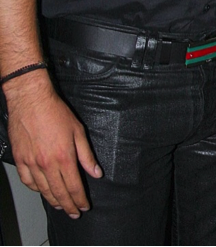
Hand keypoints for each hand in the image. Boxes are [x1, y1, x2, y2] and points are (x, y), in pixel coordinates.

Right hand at [5, 75, 101, 216]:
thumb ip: (86, 155)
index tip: (84, 207)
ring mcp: (31, 164)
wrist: (32, 102)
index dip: (80, 199)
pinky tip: (42, 191)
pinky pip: (28, 182)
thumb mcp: (78, 131)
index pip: (74, 186)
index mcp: (64, 157)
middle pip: (58, 192)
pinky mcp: (20, 160)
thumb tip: (96, 173)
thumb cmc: (57, 113)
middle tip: (74, 213)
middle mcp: (46, 164)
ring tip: (61, 205)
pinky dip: (36, 189)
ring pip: (43, 190)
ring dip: (53, 200)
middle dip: (68, 205)